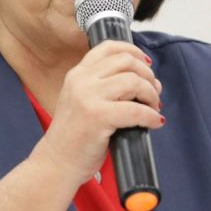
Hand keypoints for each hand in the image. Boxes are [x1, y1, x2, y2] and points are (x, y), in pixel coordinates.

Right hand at [32, 41, 163, 188]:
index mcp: (77, 74)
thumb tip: (147, 81)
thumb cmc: (74, 138)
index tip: (147, 64)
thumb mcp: (81, 101)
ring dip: (151, 94)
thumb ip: (106, 87)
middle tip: (153, 93)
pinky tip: (154, 123)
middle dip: (148, 75)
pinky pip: (136, 110)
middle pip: (126, 62)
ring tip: (153, 109)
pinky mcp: (98, 117)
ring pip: (134, 81)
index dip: (134, 51)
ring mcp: (88, 97)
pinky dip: (151, 116)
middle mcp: (81, 80)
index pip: (109, 47)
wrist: (57, 163)